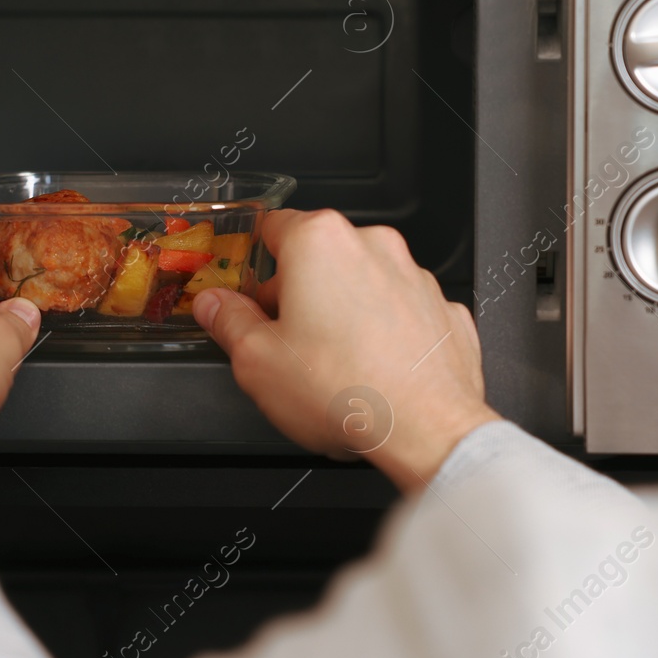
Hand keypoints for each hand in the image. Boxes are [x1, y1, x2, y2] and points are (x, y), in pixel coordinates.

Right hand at [191, 209, 497, 490]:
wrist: (426, 430)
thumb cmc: (348, 391)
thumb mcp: (257, 361)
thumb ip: (228, 322)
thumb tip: (216, 306)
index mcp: (319, 243)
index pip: (271, 227)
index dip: (252, 263)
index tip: (247, 290)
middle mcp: (371, 246)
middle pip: (318, 257)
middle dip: (297, 293)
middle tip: (283, 340)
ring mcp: (413, 275)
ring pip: (361, 283)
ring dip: (342, 310)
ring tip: (330, 363)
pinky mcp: (441, 308)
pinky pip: (399, 310)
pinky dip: (383, 331)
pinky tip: (370, 368)